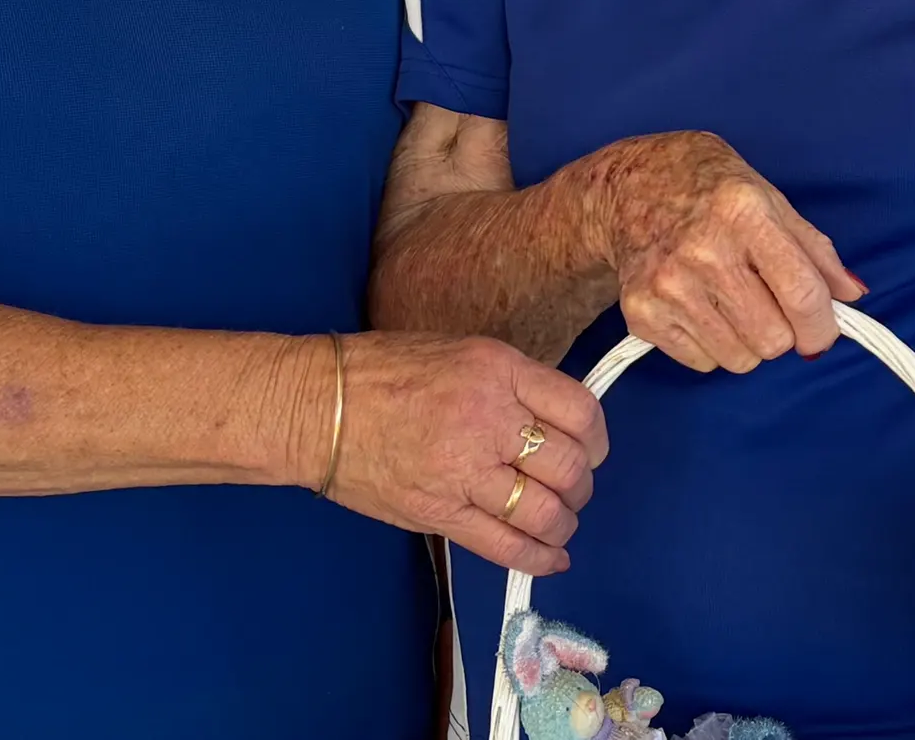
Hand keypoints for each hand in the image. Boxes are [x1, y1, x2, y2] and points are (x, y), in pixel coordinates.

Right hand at [322, 331, 608, 575]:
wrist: (317, 407)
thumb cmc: (382, 373)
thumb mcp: (461, 354)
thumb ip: (510, 386)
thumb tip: (554, 422)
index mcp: (498, 371)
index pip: (580, 411)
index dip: (596, 439)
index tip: (591, 449)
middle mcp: (489, 418)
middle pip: (570, 466)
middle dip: (581, 485)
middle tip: (570, 489)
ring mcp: (464, 469)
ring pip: (545, 512)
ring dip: (562, 523)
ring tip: (557, 522)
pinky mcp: (440, 512)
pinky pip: (505, 545)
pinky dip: (538, 558)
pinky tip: (551, 558)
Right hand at [571, 131, 863, 372]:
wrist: (628, 186)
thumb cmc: (708, 189)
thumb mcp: (770, 199)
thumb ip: (815, 251)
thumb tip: (852, 296)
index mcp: (744, 214)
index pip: (802, 294)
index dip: (822, 326)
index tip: (822, 332)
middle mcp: (704, 251)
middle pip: (773, 339)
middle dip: (782, 331)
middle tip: (767, 303)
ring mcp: (668, 285)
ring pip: (740, 359)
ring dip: (746, 341)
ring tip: (730, 301)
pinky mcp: (641, 313)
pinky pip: (703, 363)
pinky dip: (711, 345)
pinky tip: (700, 307)